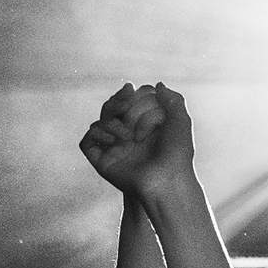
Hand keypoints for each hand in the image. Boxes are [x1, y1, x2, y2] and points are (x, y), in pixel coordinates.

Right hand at [79, 82, 195, 199]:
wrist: (166, 181)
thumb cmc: (176, 154)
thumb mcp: (180, 121)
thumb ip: (172, 99)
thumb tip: (156, 85)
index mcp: (144, 126)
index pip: (130, 100)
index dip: (135, 95)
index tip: (143, 97)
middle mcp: (128, 136)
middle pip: (113, 107)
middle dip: (120, 101)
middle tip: (129, 103)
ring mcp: (114, 148)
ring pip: (100, 121)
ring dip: (112, 119)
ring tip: (129, 135)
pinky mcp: (102, 161)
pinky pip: (87, 141)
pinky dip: (96, 134)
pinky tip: (114, 140)